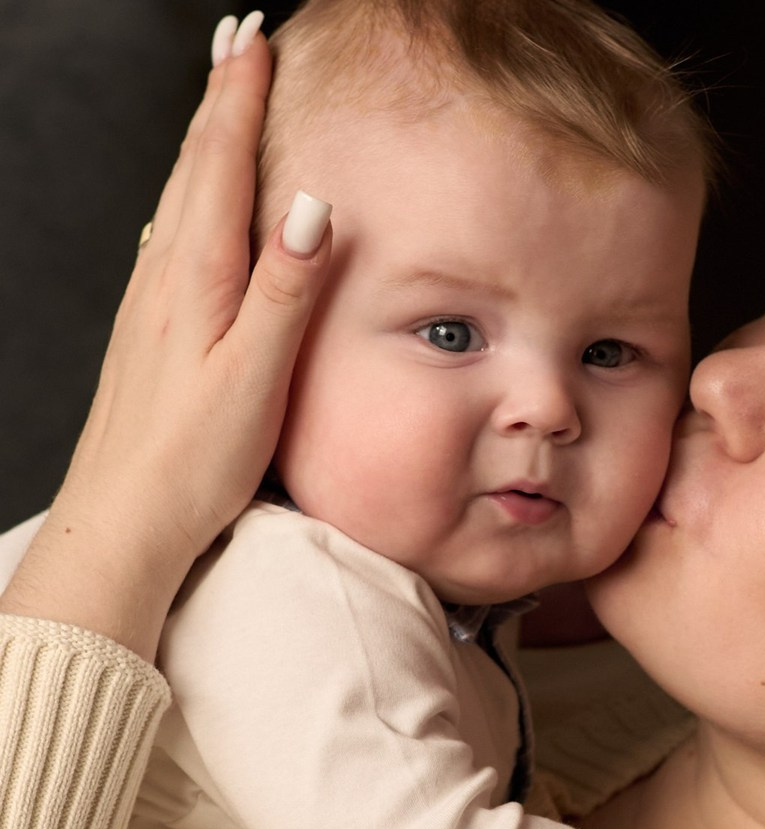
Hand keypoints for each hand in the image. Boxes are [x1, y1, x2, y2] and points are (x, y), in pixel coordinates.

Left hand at [0, 16, 331, 659]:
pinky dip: (190, 196)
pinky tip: (191, 208)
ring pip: (179, 196)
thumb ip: (284, 289)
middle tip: (241, 42)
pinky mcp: (148, 329)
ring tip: (221, 103)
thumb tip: (311, 204)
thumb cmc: (193, 459)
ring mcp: (149, 301)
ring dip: (203, 141)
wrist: (125, 518)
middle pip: (194, 166)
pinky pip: (171, 236)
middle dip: (219, 98)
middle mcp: (164, 276)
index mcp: (195, 278)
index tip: (256, 38)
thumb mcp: (253, 375)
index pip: (220, 164)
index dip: (239, 97)